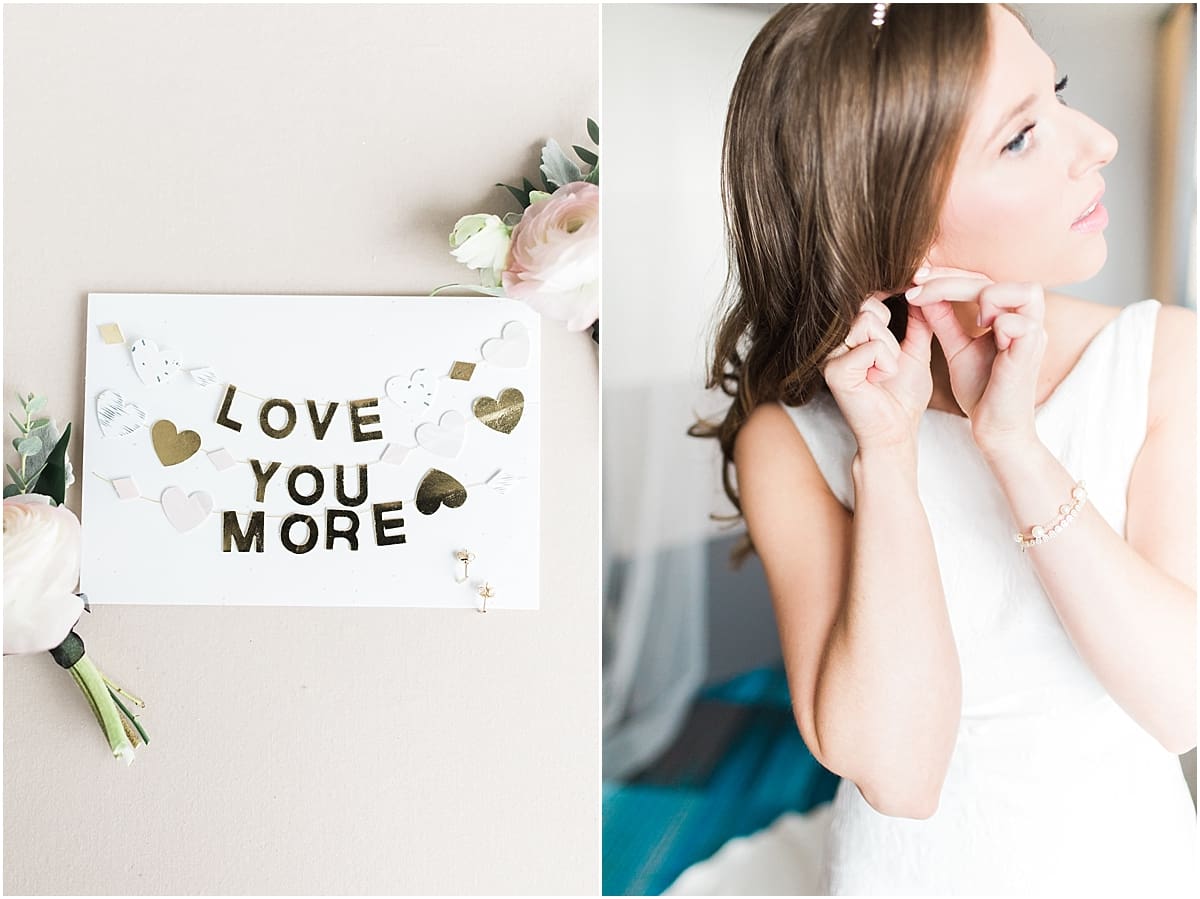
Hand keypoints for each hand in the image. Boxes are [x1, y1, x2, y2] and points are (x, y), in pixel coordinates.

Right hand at [822, 291, 934, 450]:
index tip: (901, 314)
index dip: (887, 300)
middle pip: (866, 305)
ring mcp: (829, 356)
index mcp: (847, 335)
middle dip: (889, 330)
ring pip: (867, 321)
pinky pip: (870, 347)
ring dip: (889, 349)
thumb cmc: (903, 396)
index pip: (866, 298)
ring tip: (884, 371)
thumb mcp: (915, 350)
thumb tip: (923, 290)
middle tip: (889, 360)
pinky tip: (877, 380)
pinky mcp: (834, 372)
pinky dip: (885, 364)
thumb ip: (917, 320)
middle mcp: (832, 342)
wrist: (896, 432)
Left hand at [905, 265, 1046, 451]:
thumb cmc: (982, 390)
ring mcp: (1034, 337)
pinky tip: (981, 331)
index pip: (982, 279)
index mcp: (1011, 316)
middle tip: (920, 288)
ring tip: (966, 318)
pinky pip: (1023, 325)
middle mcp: (1027, 321)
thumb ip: (944, 320)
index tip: (916, 278)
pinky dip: (1000, 322)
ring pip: (1026, 291)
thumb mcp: (957, 348)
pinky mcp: (1031, 355)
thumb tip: (923, 293)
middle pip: (998, 279)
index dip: (949, 274)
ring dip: (988, 296)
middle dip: (954, 279)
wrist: (994, 428)